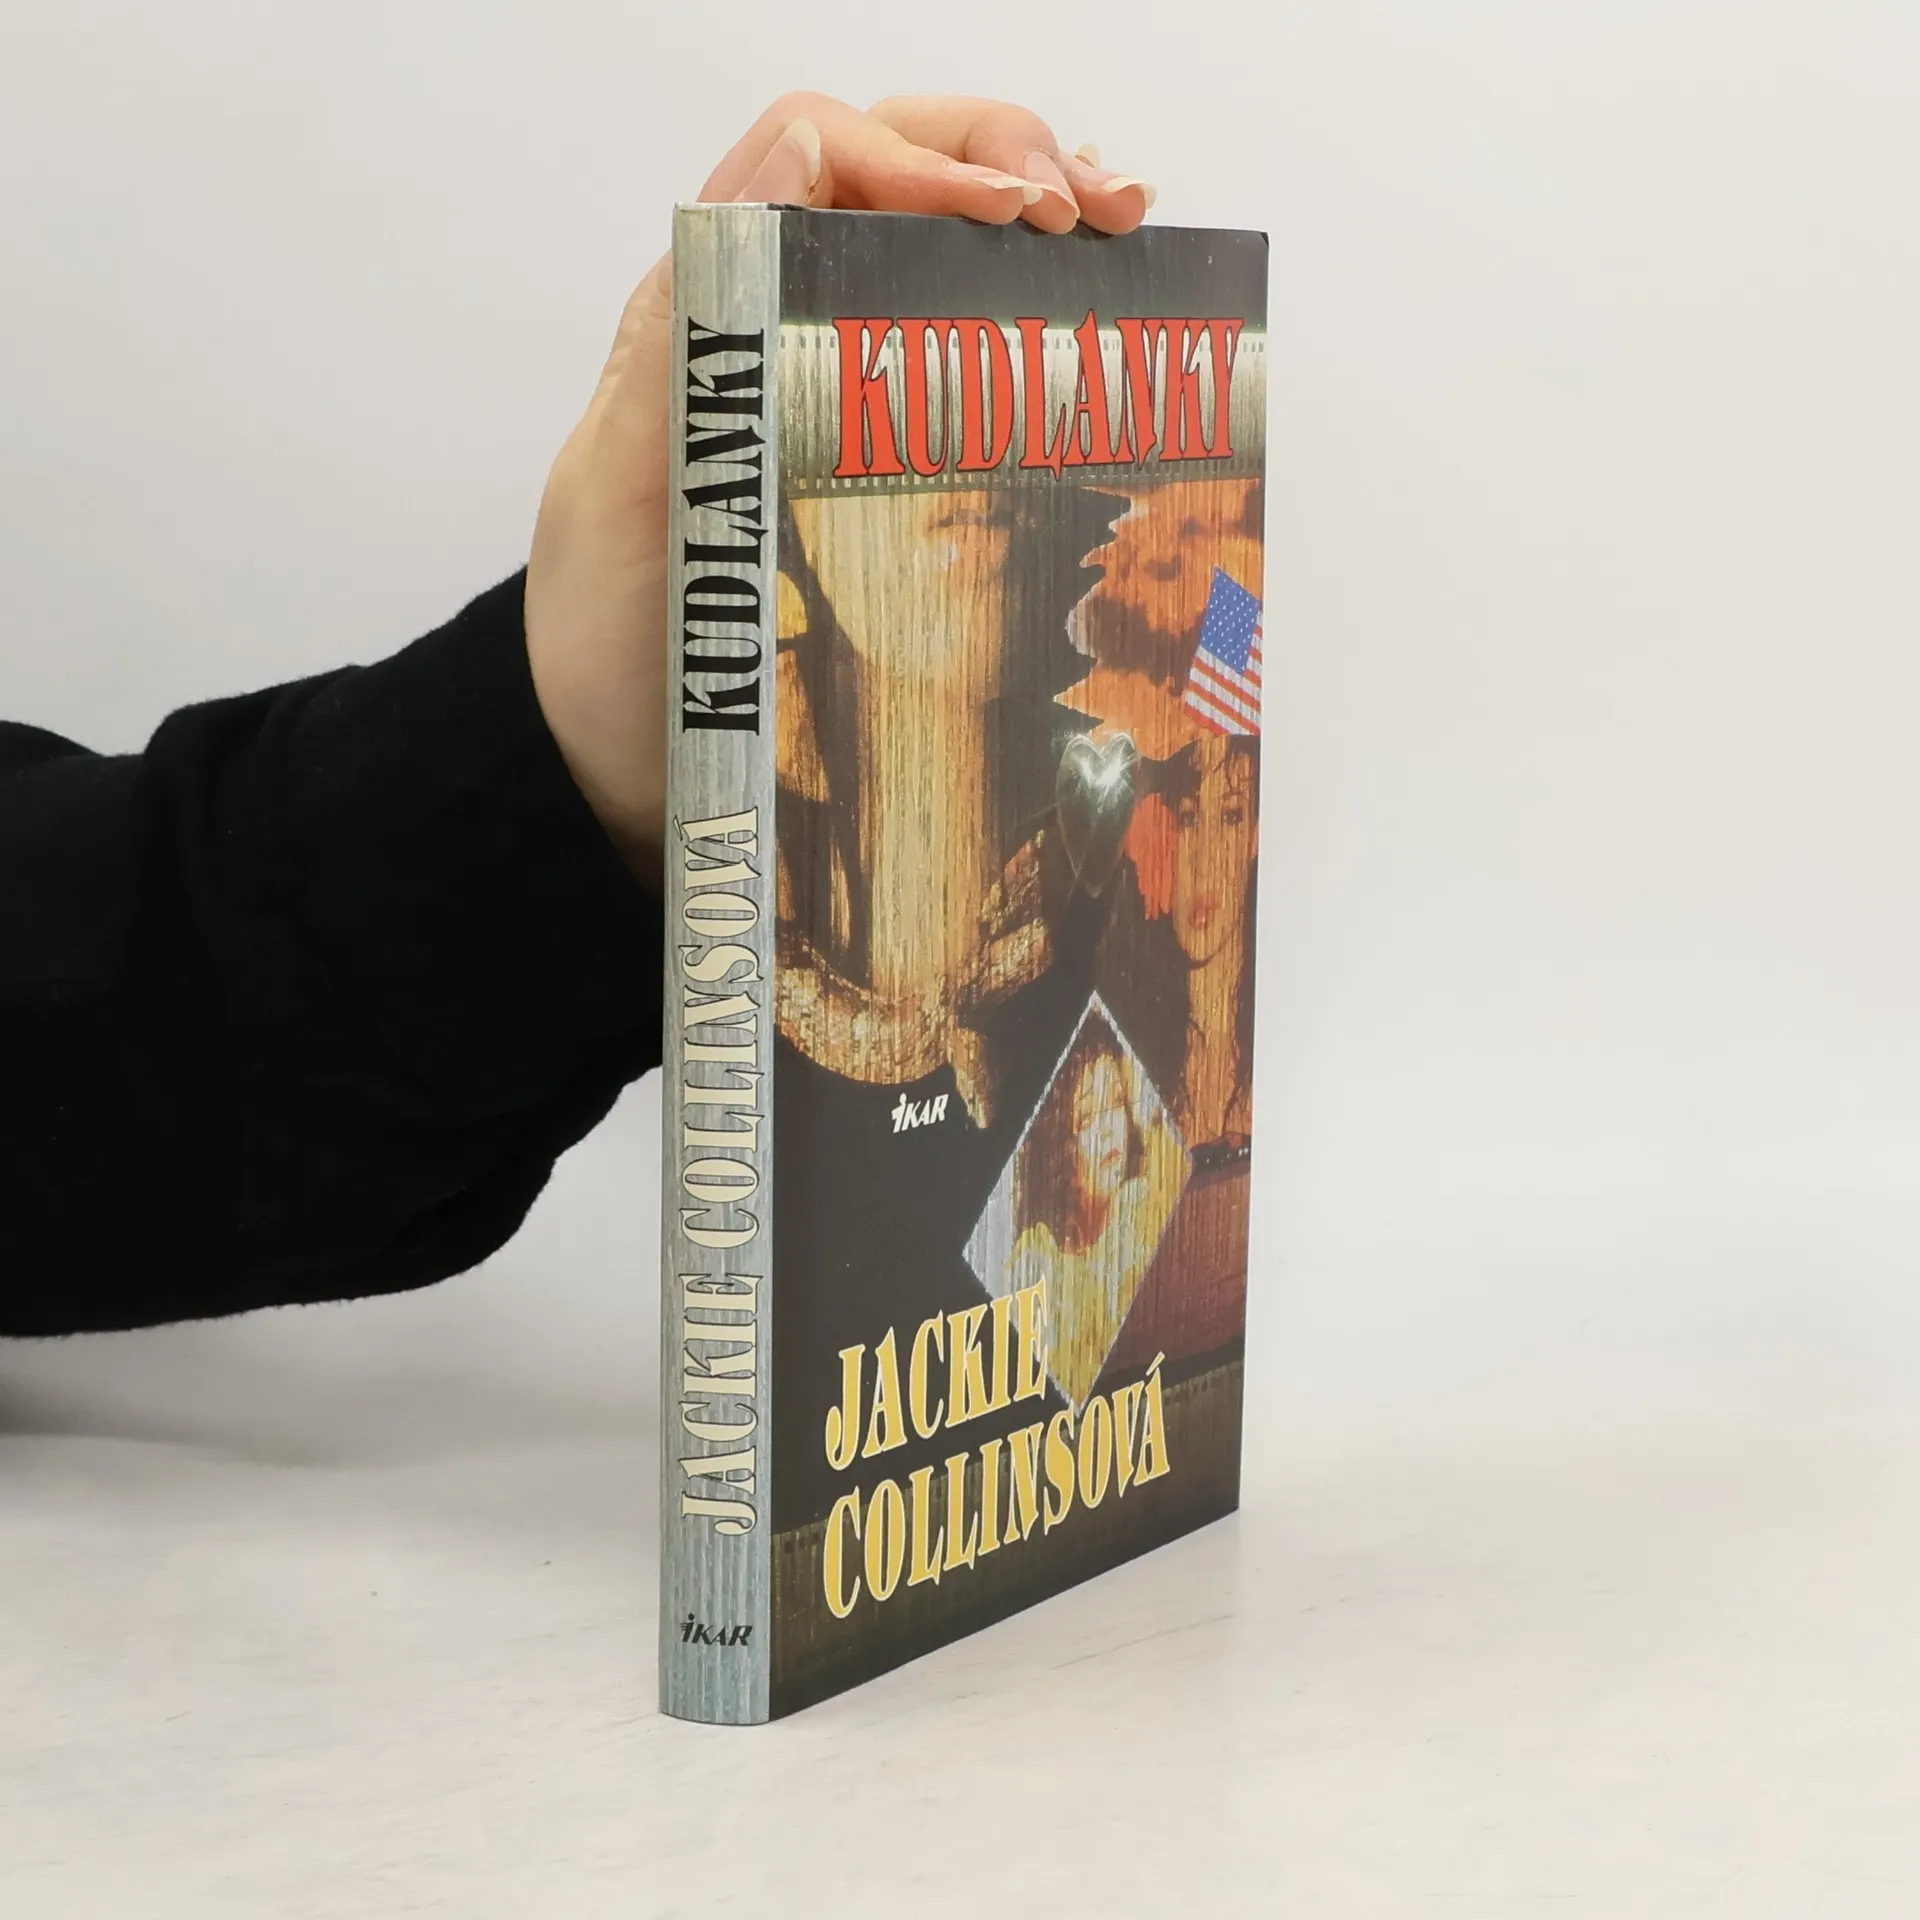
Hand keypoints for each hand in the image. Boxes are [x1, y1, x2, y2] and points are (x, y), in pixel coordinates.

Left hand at [523, 94, 1154, 883]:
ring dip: (1044, 209)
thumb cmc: (610, 638)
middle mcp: (774, 322)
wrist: (622, 757)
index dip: (927, 162)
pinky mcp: (881, 456)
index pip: (825, 157)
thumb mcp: (617, 492)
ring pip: (944, 241)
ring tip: (1125, 230)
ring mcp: (835, 386)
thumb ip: (685, 338)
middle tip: (1100, 212)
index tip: (1013, 219)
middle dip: (1011, 157)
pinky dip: (1039, 311)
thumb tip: (789, 167)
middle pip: (902, 167)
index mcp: (707, 307)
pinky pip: (964, 347)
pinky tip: (1098, 322)